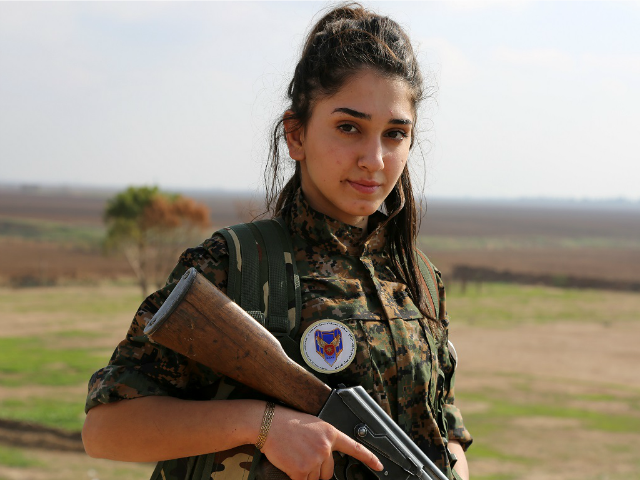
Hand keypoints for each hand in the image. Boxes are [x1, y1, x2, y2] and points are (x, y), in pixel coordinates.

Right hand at [261, 405, 382, 479]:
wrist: (269, 424)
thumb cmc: (288, 423)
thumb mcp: (313, 426)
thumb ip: (325, 440)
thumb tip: (327, 458)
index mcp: (330, 433)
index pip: (355, 448)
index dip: (369, 459)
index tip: (379, 467)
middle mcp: (325, 447)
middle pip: (328, 472)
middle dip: (317, 469)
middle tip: (303, 455)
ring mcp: (314, 459)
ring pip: (315, 478)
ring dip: (305, 473)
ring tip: (295, 455)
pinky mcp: (300, 470)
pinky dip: (296, 477)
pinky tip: (289, 463)